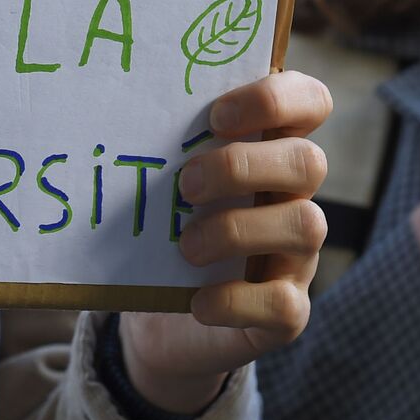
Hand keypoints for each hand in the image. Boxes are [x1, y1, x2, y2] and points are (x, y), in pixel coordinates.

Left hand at [121, 72, 330, 412]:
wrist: (160, 320)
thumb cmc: (164, 227)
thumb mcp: (163, 183)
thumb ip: (161, 146)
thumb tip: (109, 113)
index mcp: (270, 151)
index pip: (310, 101)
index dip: (275, 99)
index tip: (217, 115)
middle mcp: (294, 198)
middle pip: (308, 162)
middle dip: (242, 167)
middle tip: (185, 185)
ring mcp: (297, 255)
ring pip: (306, 227)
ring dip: (237, 231)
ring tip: (186, 247)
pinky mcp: (287, 310)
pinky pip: (284, 304)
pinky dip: (236, 300)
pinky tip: (198, 301)